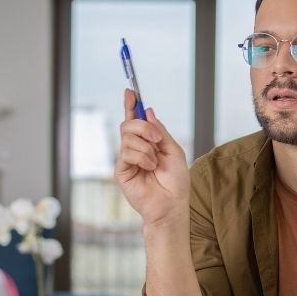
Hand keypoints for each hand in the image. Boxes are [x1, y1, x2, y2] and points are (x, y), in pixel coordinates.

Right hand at [114, 89, 189, 226]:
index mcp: (148, 143)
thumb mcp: (173, 150)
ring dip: (146, 147)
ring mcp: (127, 159)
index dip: (132, 105)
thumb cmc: (175, 182)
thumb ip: (160, 131)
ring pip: (127, 137)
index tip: (130, 91)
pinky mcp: (121, 170)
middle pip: (128, 124)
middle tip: (157, 140)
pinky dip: (142, 157)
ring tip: (155, 163)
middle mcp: (135, 149)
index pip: (135, 120)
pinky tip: (149, 168)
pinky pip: (127, 152)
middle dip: (143, 127)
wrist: (171, 205)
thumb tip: (149, 111)